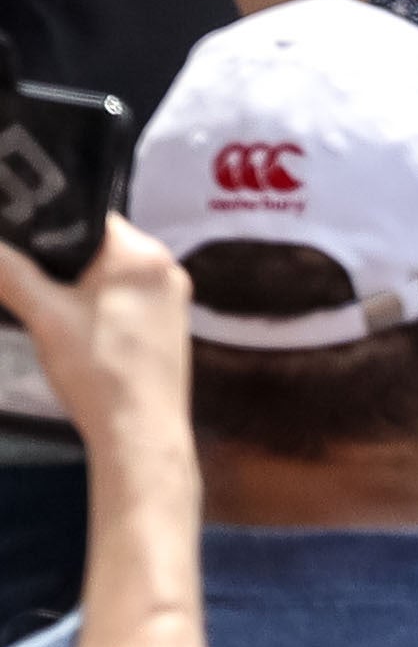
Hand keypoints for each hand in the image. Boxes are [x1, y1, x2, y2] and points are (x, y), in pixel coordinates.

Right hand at [0, 217, 191, 464]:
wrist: (140, 430)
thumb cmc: (95, 366)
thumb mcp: (44, 315)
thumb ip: (11, 273)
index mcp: (142, 253)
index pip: (90, 217)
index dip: (52, 224)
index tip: (20, 236)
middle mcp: (166, 267)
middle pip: (101, 247)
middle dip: (62, 258)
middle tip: (23, 269)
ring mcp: (173, 298)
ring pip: (114, 276)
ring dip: (79, 284)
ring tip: (43, 298)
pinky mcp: (170, 326)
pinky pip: (128, 299)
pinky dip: (100, 304)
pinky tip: (74, 323)